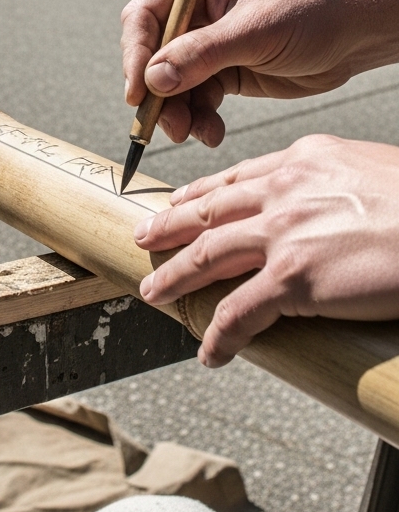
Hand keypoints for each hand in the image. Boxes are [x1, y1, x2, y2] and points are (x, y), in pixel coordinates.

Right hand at [121, 0, 397, 146]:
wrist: (355, 35)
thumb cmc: (311, 13)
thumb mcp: (255, 31)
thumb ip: (202, 54)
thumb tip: (153, 81)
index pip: (145, 16)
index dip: (136, 55)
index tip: (139, 92)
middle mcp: (195, 11)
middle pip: (152, 56)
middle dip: (158, 93)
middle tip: (167, 125)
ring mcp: (207, 43)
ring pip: (172, 85)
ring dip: (178, 112)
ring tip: (193, 133)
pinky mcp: (223, 72)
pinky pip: (196, 100)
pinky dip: (199, 119)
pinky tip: (213, 132)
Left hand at [135, 135, 398, 365]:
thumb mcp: (368, 172)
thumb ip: (330, 186)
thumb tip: (322, 210)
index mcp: (304, 160)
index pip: (236, 177)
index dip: (198, 193)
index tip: (177, 203)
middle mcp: (285, 190)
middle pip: (208, 211)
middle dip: (169, 228)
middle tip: (144, 239)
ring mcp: (285, 233)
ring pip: (207, 257)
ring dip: (176, 278)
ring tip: (156, 293)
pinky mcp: (294, 280)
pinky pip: (239, 313)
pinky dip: (218, 335)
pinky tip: (211, 351)